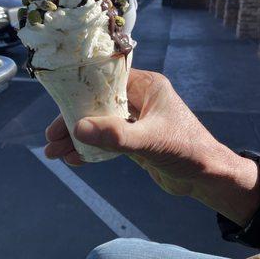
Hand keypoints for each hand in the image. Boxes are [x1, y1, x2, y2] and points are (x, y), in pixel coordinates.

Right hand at [44, 69, 259, 225]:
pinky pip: (107, 141)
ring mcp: (137, 120)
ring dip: (78, 137)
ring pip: (100, 124)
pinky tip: (74, 159)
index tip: (58, 108)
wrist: (208, 178)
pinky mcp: (135, 140)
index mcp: (146, 86)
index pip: (106, 81)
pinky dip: (91, 149)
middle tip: (50, 137)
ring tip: (54, 152)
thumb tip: (77, 128)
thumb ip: (116, 135)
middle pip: (98, 104)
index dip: (80, 93)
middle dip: (74, 121)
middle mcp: (140, 99)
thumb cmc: (188, 151)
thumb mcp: (150, 141)